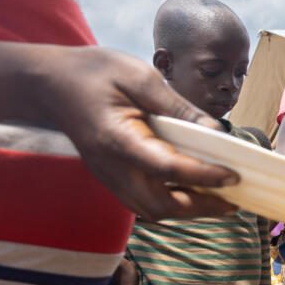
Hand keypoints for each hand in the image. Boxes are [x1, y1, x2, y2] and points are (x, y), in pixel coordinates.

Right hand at [37, 46, 238, 220]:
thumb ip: (178, 107)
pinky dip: (171, 205)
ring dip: (187, 211)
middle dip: (200, 207)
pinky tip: (194, 194)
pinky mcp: (110, 177)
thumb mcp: (140, 77)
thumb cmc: (94, 73)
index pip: (167, 168)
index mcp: (118, 139)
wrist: (49, 83)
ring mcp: (108, 177)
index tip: (234, 175)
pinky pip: (142, 203)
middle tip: (235, 201)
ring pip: (151, 210)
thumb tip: (216, 130)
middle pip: (159, 204)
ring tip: (221, 202)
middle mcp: (111, 167)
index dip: (203, 175)